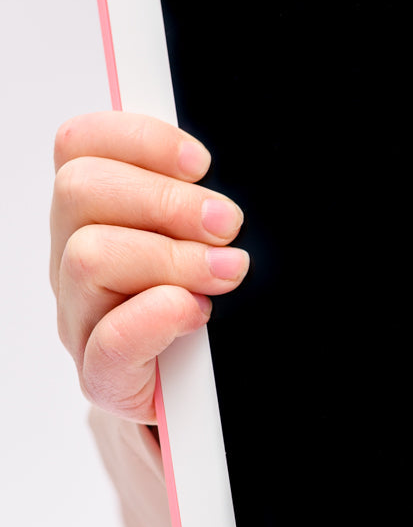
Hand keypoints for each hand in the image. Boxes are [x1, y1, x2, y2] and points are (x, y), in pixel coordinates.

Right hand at [50, 114, 248, 421]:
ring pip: (89, 257)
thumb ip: (198, 200)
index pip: (80, 144)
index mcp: (93, 210)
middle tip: (226, 224)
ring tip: (224, 274)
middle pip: (80, 190)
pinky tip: (195, 312)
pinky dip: (157, 318)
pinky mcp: (101, 373)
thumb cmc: (198, 296)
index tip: (200, 163)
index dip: (139, 140)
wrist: (194, 386)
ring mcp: (80, 315)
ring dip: (171, 258)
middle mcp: (73, 255)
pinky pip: (110, 340)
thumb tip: (221, 186)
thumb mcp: (201, 236)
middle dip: (166, 200)